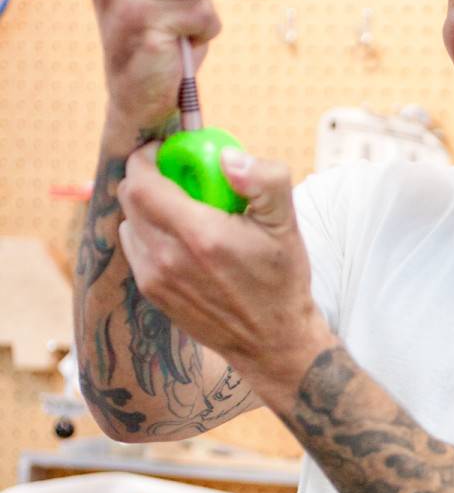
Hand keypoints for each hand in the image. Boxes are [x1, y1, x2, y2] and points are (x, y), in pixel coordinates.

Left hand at [117, 144, 331, 400]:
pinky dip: (149, 234)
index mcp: (199, 235)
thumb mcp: (286, 224)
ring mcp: (155, 278)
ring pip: (129, 223)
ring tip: (181, 211)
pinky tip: (180, 240)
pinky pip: (136, 248)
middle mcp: (168, 257)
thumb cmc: (281, 278)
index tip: (167, 153)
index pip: (141, 182)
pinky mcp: (152, 293)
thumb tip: (228, 157)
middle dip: (149, 178)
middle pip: (129, 198)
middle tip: (179, 177)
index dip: (147, 158)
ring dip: (147, 208)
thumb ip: (265, 181)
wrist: (272, 340)